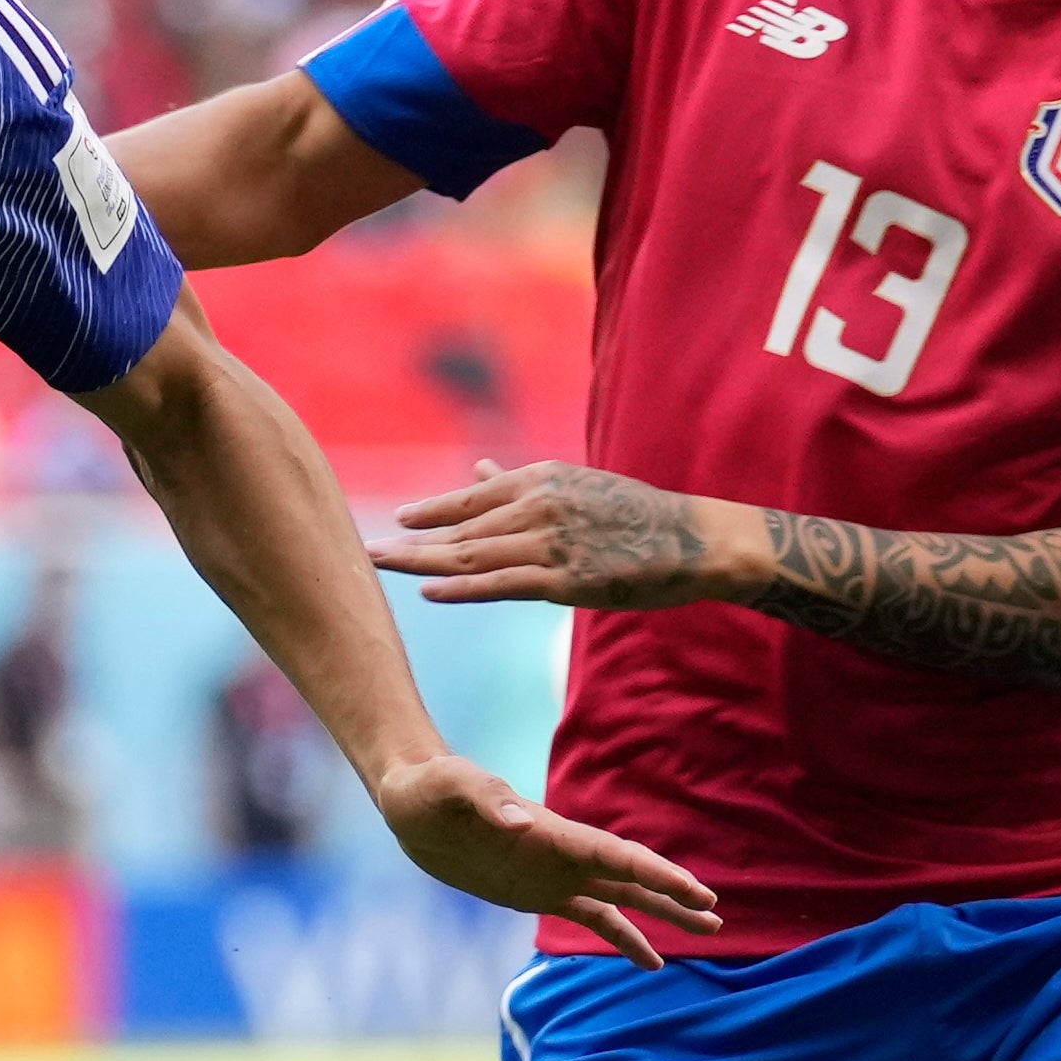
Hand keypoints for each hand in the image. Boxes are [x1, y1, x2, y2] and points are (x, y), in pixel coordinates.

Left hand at [365, 752, 720, 965]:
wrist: (411, 802)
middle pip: (632, 878)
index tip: (698, 893)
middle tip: (716, 918)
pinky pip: (592, 918)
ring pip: (623, 898)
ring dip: (661, 916)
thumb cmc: (431, 788)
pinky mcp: (537, 893)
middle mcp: (564, 855)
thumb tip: (522, 824)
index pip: (617, 856)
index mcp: (554, 833)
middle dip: (674, 896)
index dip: (659, 875)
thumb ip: (487, 800)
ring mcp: (555, 874)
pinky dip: (623, 937)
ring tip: (707, 933)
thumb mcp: (452, 788)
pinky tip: (650, 960)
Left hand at [371, 459, 744, 610]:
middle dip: (410, 541)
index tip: (395, 520)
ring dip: (423, 564)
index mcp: (541, 480)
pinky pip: (504, 584)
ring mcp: (552, 543)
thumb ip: (520, 483)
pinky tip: (430, 592)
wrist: (695, 539)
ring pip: (474, 555)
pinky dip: (463, 587)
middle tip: (365, 552)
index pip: (470, 498)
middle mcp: (540, 506)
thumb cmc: (635, 514)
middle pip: (461, 528)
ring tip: (384, 568)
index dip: (429, 512)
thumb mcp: (575, 484)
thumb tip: (477, 468)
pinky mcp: (568, 580)